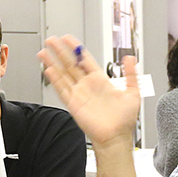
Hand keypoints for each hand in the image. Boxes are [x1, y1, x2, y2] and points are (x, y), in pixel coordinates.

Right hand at [38, 35, 140, 149]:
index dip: (76, 48)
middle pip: (70, 64)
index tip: (68, 39)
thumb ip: (131, 74)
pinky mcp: (73, 104)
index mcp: (100, 81)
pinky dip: (55, 80)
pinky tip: (49, 70)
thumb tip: (131, 57)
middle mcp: (88, 86)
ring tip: (44, 52)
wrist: (116, 137)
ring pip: (62, 75)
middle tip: (52, 41)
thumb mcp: (133, 92)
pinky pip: (62, 90)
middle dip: (60, 52)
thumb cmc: (124, 120)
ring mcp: (79, 94)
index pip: (85, 60)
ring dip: (53, 63)